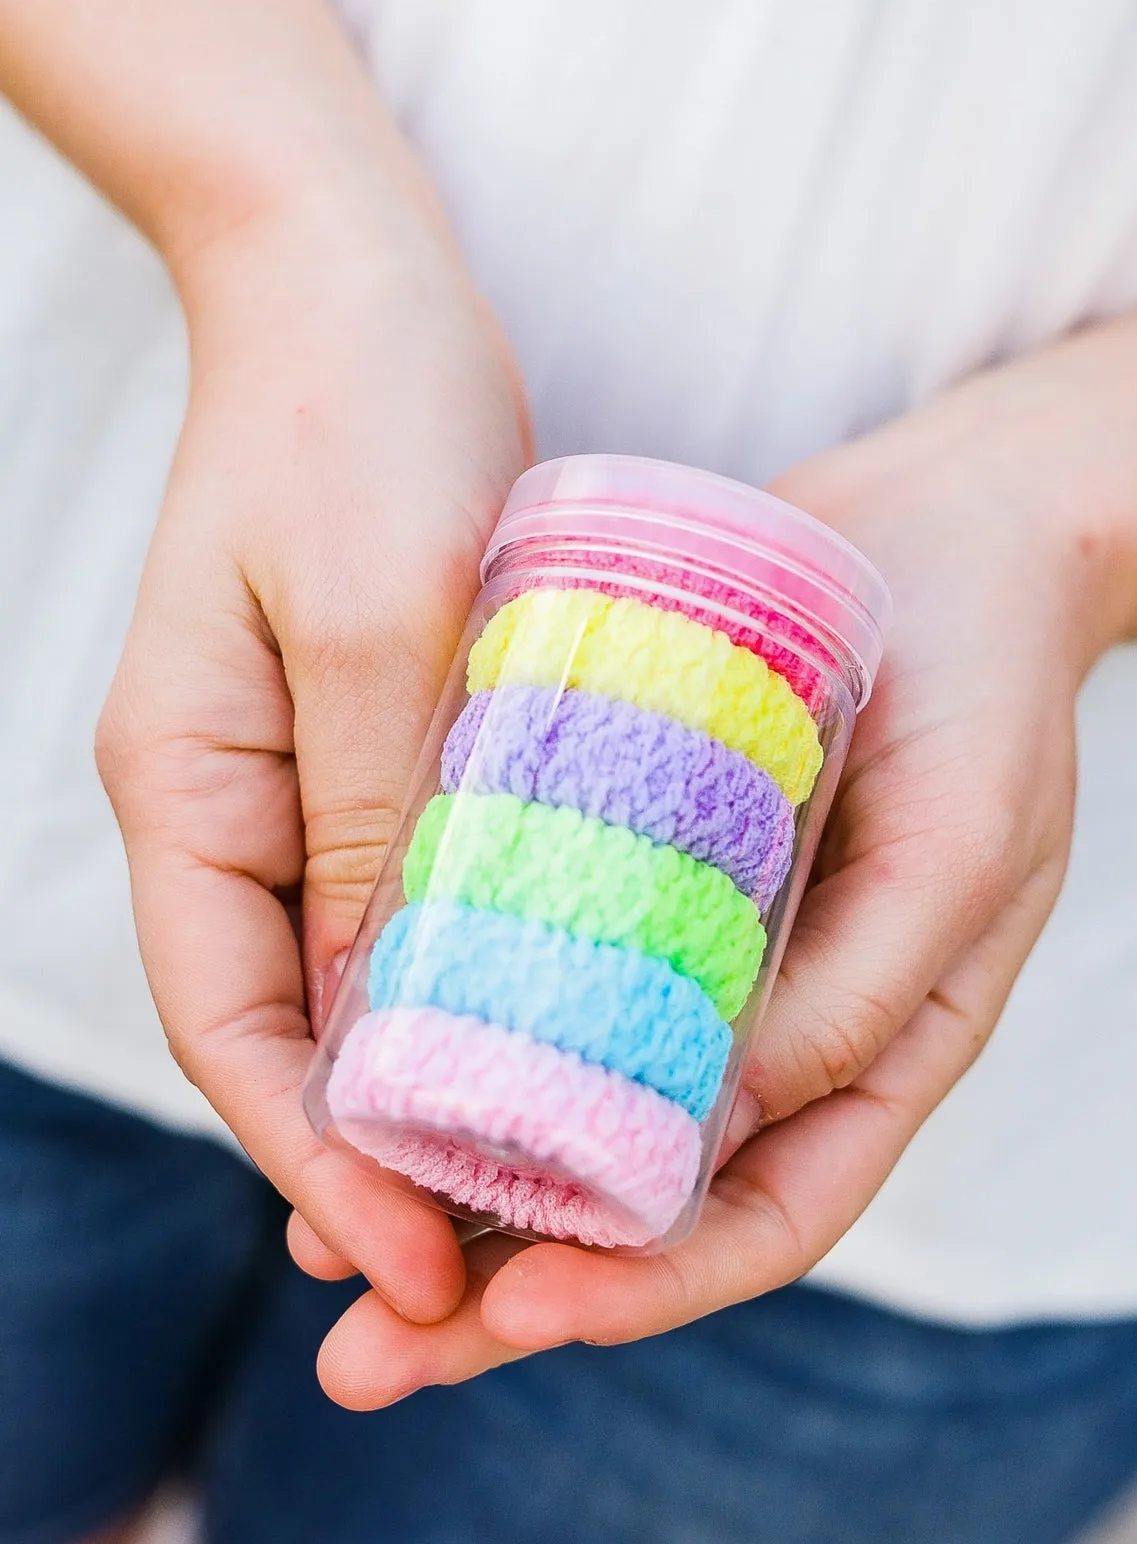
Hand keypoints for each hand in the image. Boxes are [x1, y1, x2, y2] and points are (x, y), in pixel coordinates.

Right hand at [97, 189, 529, 1325]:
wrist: (353, 279)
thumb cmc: (358, 417)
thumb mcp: (375, 616)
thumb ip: (376, 816)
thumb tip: (385, 1011)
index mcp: (188, 784)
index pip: (234, 1022)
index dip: (316, 1155)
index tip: (415, 1259)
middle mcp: (230, 800)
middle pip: (285, 1022)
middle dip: (373, 1151)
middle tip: (487, 1264)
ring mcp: (300, 768)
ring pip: (351, 970)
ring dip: (426, 1078)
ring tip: (526, 1185)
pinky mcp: (379, 732)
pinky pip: (409, 888)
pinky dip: (465, 971)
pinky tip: (542, 1025)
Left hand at [309, 349, 1118, 1402]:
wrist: (953, 527)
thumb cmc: (990, 685)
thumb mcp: (964, 840)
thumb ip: (868, 989)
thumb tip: (730, 1121)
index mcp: (876, 1049)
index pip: (762, 1218)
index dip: (648, 1286)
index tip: (520, 1311)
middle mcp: (774, 1020)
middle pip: (638, 1194)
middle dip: (506, 1286)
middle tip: (366, 1357)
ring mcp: (698, 943)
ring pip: (566, 1095)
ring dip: (452, 1177)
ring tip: (313, 1229)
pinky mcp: (635, 858)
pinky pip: (540, 965)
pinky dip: (457, 1024)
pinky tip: (354, 1046)